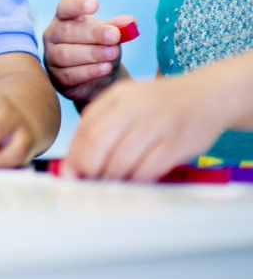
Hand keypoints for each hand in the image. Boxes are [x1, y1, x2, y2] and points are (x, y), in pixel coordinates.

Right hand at [43, 0, 130, 104]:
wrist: (99, 76)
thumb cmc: (101, 47)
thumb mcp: (111, 35)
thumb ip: (118, 28)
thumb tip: (130, 22)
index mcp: (65, 18)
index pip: (66, 6)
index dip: (77, 4)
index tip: (95, 5)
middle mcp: (53, 35)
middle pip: (66, 31)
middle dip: (92, 33)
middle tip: (114, 36)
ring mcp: (51, 56)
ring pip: (65, 54)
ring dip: (92, 54)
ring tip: (112, 54)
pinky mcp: (56, 78)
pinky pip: (69, 74)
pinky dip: (89, 71)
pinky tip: (105, 68)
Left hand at [62, 74, 225, 181]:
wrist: (208, 95)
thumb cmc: (161, 105)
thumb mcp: (127, 102)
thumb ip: (101, 124)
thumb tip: (75, 160)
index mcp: (117, 95)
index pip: (85, 128)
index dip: (74, 155)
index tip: (70, 172)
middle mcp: (135, 106)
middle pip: (98, 142)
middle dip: (88, 168)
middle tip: (87, 181)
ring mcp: (158, 123)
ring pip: (121, 159)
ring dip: (111, 177)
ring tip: (111, 182)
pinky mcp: (178, 142)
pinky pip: (148, 168)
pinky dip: (136, 180)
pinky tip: (134, 181)